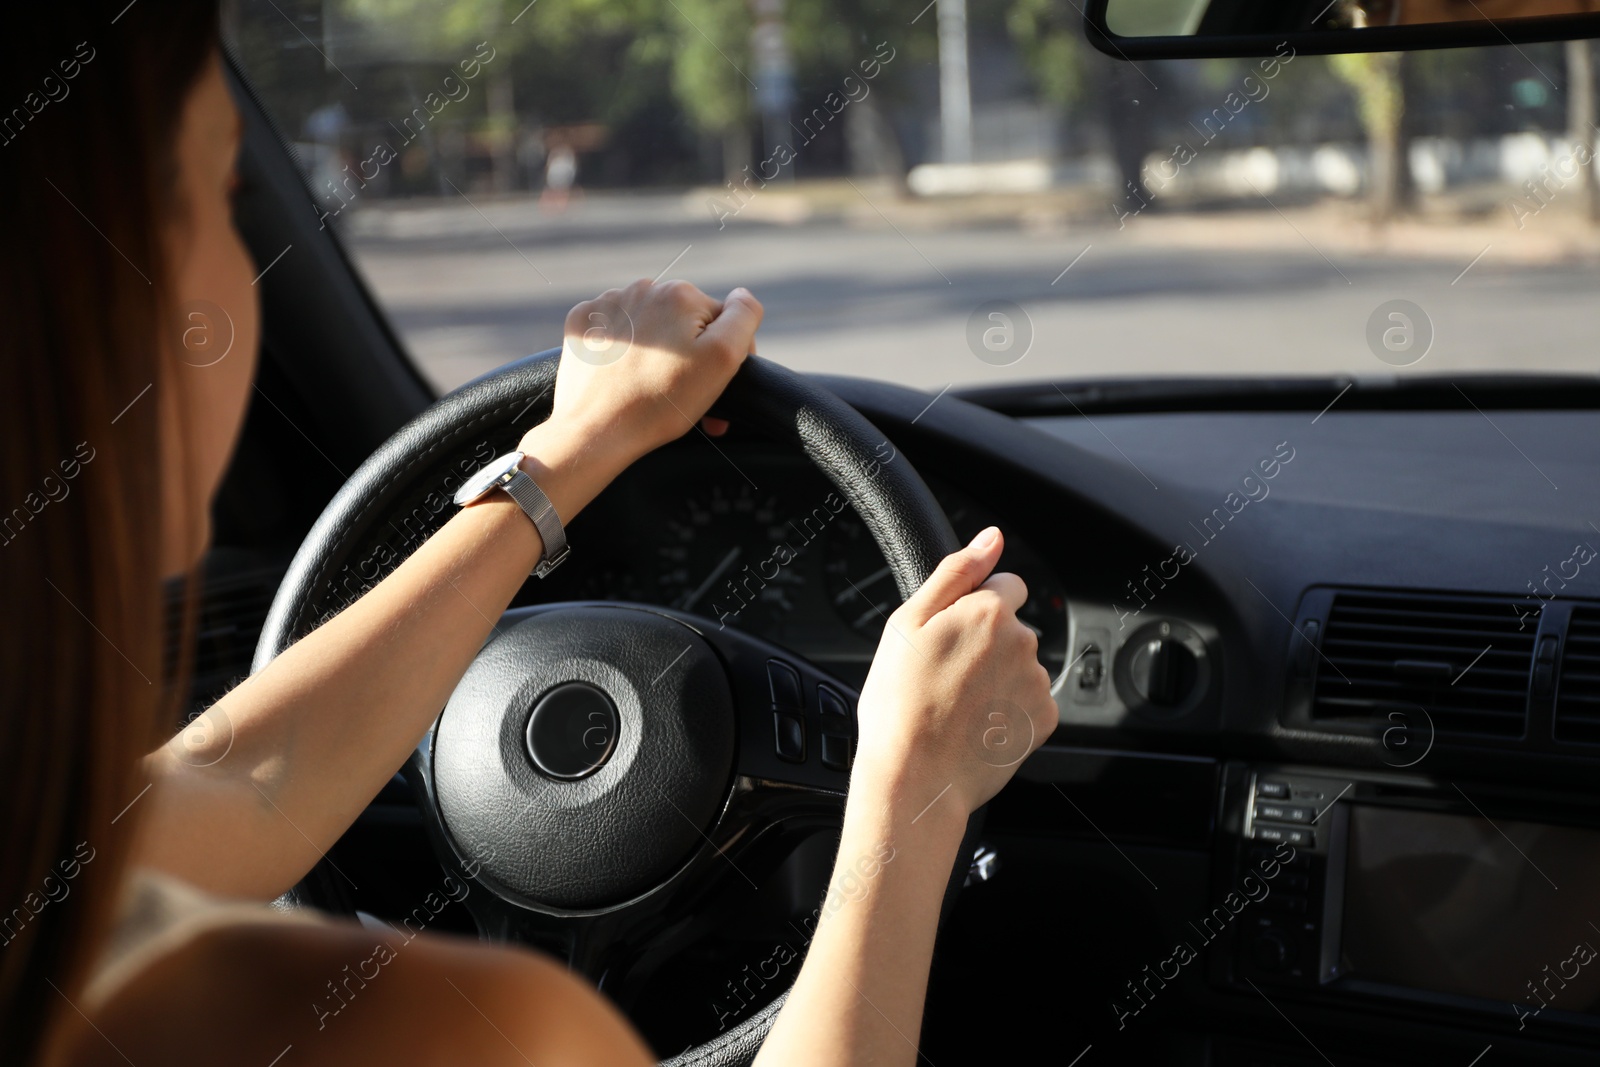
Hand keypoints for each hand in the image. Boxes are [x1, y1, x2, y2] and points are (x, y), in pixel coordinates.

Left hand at [524, 279, 761, 471]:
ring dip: (658, 350)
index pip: (720, 319)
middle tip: (684, 394)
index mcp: (680, 293)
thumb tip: (742, 294)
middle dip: (689, 352)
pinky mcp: (582, 324)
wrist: (597, 430)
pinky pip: (616, 329)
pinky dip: (625, 349)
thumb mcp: (722, 359)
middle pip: (682, 320)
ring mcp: (606, 304)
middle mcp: (642, 288)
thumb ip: (743, 317)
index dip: (725, 354)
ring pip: (650, 324)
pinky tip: (624, 373)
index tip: (715, 387)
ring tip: (652, 385)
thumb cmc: (662, 400)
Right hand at [852, 527, 1056, 817]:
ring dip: (996, 676)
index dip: (974, 607)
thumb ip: (956, 571)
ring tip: (956, 704)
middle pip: (1011, 627)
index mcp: (989, 610)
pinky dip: (1008, 710)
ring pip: (1019, 665)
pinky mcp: (1043, 720)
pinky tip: (976, 724)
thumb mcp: (908, 623)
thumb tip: (991, 538)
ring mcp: (1036, 682)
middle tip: (944, 675)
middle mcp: (1023, 642)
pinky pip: (1029, 701)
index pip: (1005, 585)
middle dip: (985, 643)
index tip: (950, 635)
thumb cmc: (899, 704)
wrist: (915, 778)